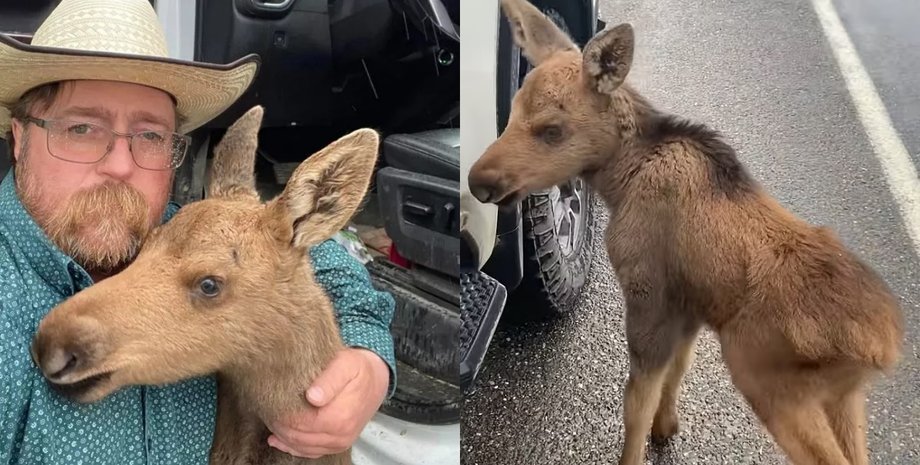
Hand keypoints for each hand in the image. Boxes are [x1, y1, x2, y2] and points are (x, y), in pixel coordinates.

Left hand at [266, 347, 389, 458]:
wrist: (376, 380)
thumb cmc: (358, 369)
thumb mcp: (346, 364)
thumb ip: (329, 380)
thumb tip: (312, 397)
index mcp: (340, 417)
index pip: (300, 423)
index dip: (282, 415)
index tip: (271, 403)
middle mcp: (340, 435)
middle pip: (299, 437)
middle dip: (280, 426)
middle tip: (266, 410)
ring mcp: (340, 443)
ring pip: (302, 447)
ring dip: (284, 437)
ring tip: (271, 421)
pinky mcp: (338, 445)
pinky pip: (311, 452)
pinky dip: (293, 448)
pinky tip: (279, 440)